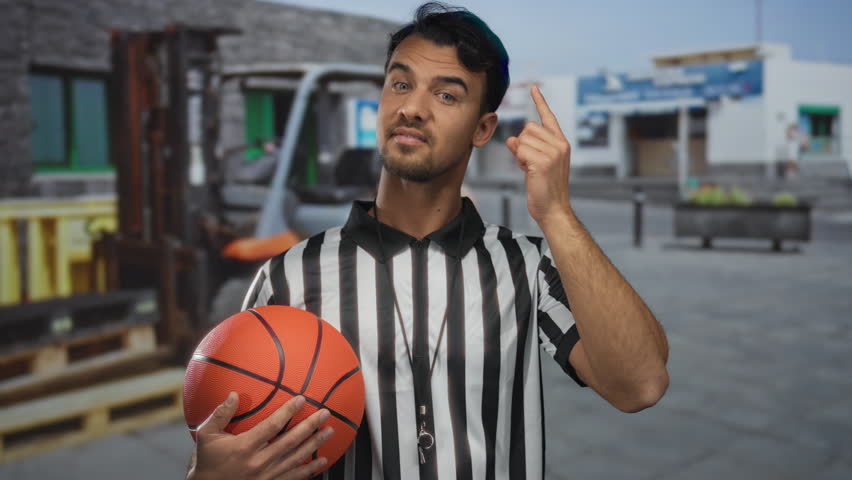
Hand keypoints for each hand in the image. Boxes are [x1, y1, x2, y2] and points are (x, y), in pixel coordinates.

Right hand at [187, 392, 333, 479]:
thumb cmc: (206, 462)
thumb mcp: (206, 436)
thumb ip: (220, 415)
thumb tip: (234, 394)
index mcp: (244, 447)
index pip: (272, 426)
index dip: (288, 412)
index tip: (302, 400)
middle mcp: (258, 462)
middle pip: (290, 442)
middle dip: (310, 426)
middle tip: (325, 414)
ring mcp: (266, 477)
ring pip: (296, 459)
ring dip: (315, 445)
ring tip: (329, 432)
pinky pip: (294, 477)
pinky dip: (310, 470)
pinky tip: (322, 461)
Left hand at [506, 84, 572, 224]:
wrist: (553, 209)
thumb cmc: (544, 188)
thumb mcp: (535, 164)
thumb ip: (526, 149)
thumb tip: (512, 139)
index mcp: (561, 143)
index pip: (549, 117)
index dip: (540, 102)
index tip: (534, 88)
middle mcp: (560, 144)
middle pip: (529, 127)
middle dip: (523, 144)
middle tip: (529, 162)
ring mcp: (553, 152)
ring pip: (523, 138)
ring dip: (520, 154)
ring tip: (530, 169)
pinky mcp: (543, 161)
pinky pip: (520, 150)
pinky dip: (520, 161)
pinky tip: (528, 172)